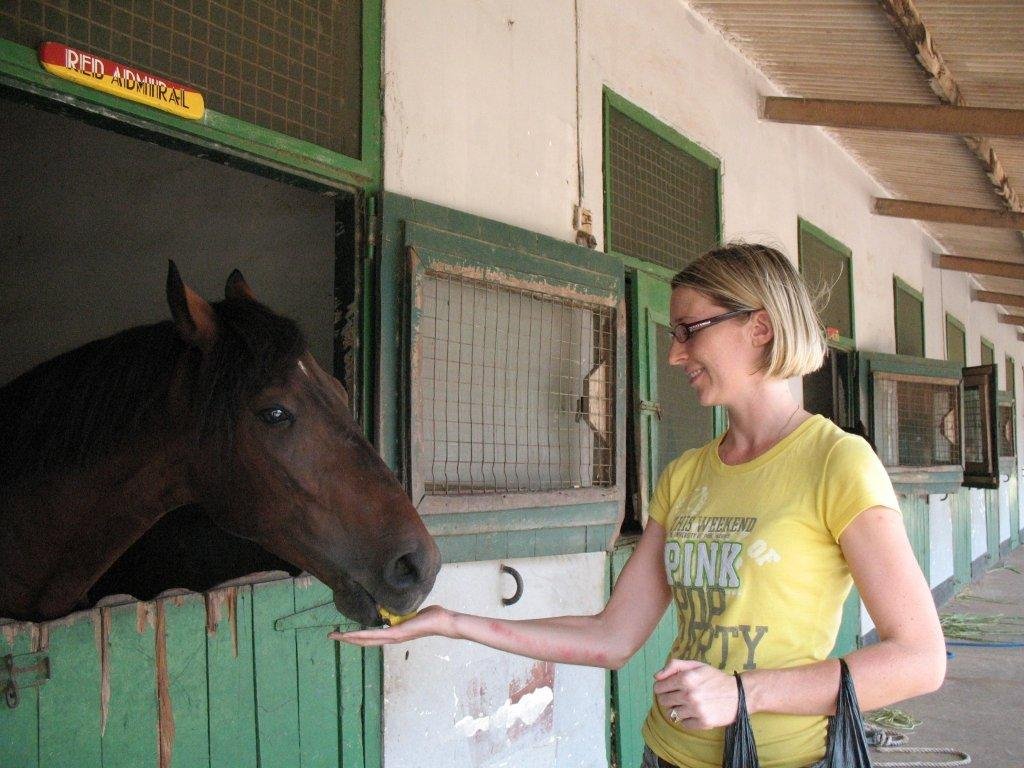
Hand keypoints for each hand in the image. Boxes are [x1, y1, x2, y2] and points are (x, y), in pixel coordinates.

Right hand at [328, 605, 453, 645]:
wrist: (443, 622)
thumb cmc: (432, 616)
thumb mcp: (412, 612)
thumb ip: (402, 611)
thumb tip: (396, 605)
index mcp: (394, 633)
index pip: (371, 636)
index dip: (356, 635)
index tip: (343, 632)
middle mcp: (391, 637)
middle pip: (364, 641)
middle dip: (347, 639)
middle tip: (332, 637)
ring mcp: (393, 637)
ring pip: (366, 640)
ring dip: (349, 639)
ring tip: (336, 637)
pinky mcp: (396, 634)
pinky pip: (376, 635)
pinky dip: (362, 635)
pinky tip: (351, 635)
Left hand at [653, 659, 738, 729]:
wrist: (739, 694)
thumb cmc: (714, 678)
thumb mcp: (696, 665)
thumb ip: (674, 666)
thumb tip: (656, 676)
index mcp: (685, 678)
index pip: (658, 687)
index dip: (661, 687)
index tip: (669, 688)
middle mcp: (689, 695)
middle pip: (663, 701)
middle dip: (668, 698)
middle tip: (678, 696)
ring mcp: (696, 710)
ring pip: (672, 714)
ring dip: (677, 709)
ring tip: (687, 704)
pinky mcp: (703, 723)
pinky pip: (683, 724)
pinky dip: (686, 719)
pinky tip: (694, 712)